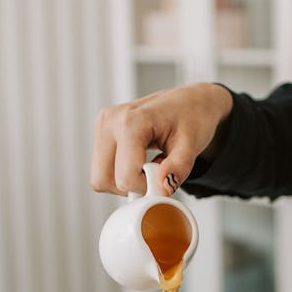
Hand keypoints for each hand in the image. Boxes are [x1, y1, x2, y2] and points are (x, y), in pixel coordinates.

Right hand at [90, 83, 232, 195]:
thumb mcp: (192, 144)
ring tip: (147, 167)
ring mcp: (103, 126)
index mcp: (130, 121)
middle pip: (103, 180)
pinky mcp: (101, 132)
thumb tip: (162, 190)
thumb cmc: (192, 116)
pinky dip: (119, 174)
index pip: (125, 177)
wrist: (190, 101)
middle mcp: (110, 121)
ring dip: (124, 182)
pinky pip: (102, 169)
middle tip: (154, 175)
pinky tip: (138, 162)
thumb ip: (178, 168)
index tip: (164, 177)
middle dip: (130, 187)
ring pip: (99, 177)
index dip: (146, 187)